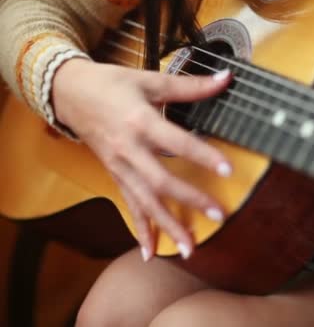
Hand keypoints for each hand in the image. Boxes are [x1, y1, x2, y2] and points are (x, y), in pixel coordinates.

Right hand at [52, 58, 232, 260]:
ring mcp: (119, 166)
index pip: (176, 142)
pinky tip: (150, 253)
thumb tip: (225, 78)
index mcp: (139, 121)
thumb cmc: (110, 84)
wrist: (68, 93)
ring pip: (145, 202)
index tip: (228, 169)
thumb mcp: (149, 80)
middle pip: (160, 181)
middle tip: (218, 215)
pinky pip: (129, 205)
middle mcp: (128, 149)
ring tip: (189, 249)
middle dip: (189, 200)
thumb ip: (189, 86)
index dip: (202, 156)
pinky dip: (140, 230)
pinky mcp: (114, 175)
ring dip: (167, 226)